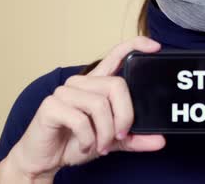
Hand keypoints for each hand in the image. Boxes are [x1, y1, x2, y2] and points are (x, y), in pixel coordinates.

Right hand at [0, 36, 165, 180]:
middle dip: (125, 116)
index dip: (135, 45)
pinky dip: (87, 139)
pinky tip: (84, 145)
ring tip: (100, 146)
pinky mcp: (51, 105)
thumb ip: (134, 138)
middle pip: (117, 86)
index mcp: (96, 84)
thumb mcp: (111, 140)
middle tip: (119, 137)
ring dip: (105, 133)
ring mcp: (64, 92)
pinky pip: (81, 120)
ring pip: (100, 105)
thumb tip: (159, 141)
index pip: (117, 55)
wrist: (45, 159)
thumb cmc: (74, 141)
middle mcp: (81, 82)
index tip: (155, 47)